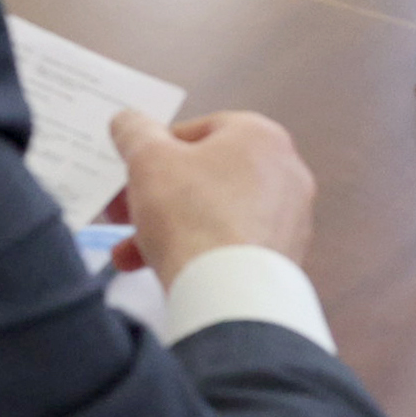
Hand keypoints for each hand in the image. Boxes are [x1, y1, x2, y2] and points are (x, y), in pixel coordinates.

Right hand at [105, 108, 316, 279]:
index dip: (158, 148)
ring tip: (131, 249)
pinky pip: (232, 243)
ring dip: (169, 225)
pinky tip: (162, 267)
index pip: (200, 128)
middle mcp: (285, 173)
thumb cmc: (192, 214)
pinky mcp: (284, 257)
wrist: (228, 294)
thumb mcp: (146, 158)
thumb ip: (134, 130)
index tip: (135, 168)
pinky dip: (199, 249)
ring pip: (215, 211)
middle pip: (205, 174)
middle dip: (158, 193)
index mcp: (260, 136)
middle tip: (126, 208)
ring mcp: (290, 219)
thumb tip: (129, 122)